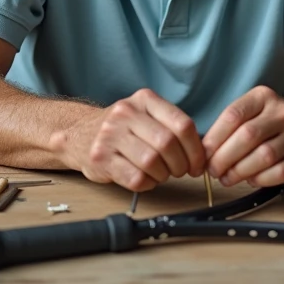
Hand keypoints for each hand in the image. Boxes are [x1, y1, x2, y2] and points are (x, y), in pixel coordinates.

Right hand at [66, 88, 204, 191]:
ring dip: (163, 175)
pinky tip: (145, 178)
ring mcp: (110, 135)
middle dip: (181, 165)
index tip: (198, 163)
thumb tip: (204, 152)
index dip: (196, 149)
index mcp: (144, 99)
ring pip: (152, 162)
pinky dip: (147, 183)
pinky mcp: (100, 158)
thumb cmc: (122, 128)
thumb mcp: (146, 114)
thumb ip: (172, 127)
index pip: (182, 124)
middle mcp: (126, 113)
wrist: (79, 134)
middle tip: (180, 171)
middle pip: (168, 144)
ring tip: (160, 173)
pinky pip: (135, 178)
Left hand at [203, 86, 283, 188]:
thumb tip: (204, 153)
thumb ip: (228, 128)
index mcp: (263, 97)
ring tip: (227, 178)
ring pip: (264, 156)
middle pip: (248, 136)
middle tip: (213, 171)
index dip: (214, 138)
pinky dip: (261, 179)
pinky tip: (251, 180)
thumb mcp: (249, 113)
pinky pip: (281, 172)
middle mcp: (283, 112)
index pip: (234, 115)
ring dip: (240, 171)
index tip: (204, 154)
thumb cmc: (267, 123)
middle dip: (224, 158)